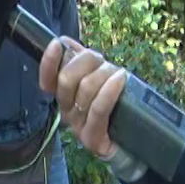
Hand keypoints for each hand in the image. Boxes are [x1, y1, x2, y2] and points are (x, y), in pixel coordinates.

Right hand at [39, 36, 126, 158]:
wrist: (138, 142)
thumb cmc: (117, 107)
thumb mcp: (98, 80)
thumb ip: (81, 62)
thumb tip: (65, 40)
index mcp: (63, 96)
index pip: (47, 78)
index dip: (48, 61)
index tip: (56, 43)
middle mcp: (66, 111)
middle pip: (66, 79)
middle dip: (86, 62)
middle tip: (104, 61)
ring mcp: (77, 127)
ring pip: (85, 90)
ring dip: (104, 75)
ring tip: (119, 73)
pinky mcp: (92, 139)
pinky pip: (98, 108)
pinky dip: (109, 90)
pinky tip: (120, 78)